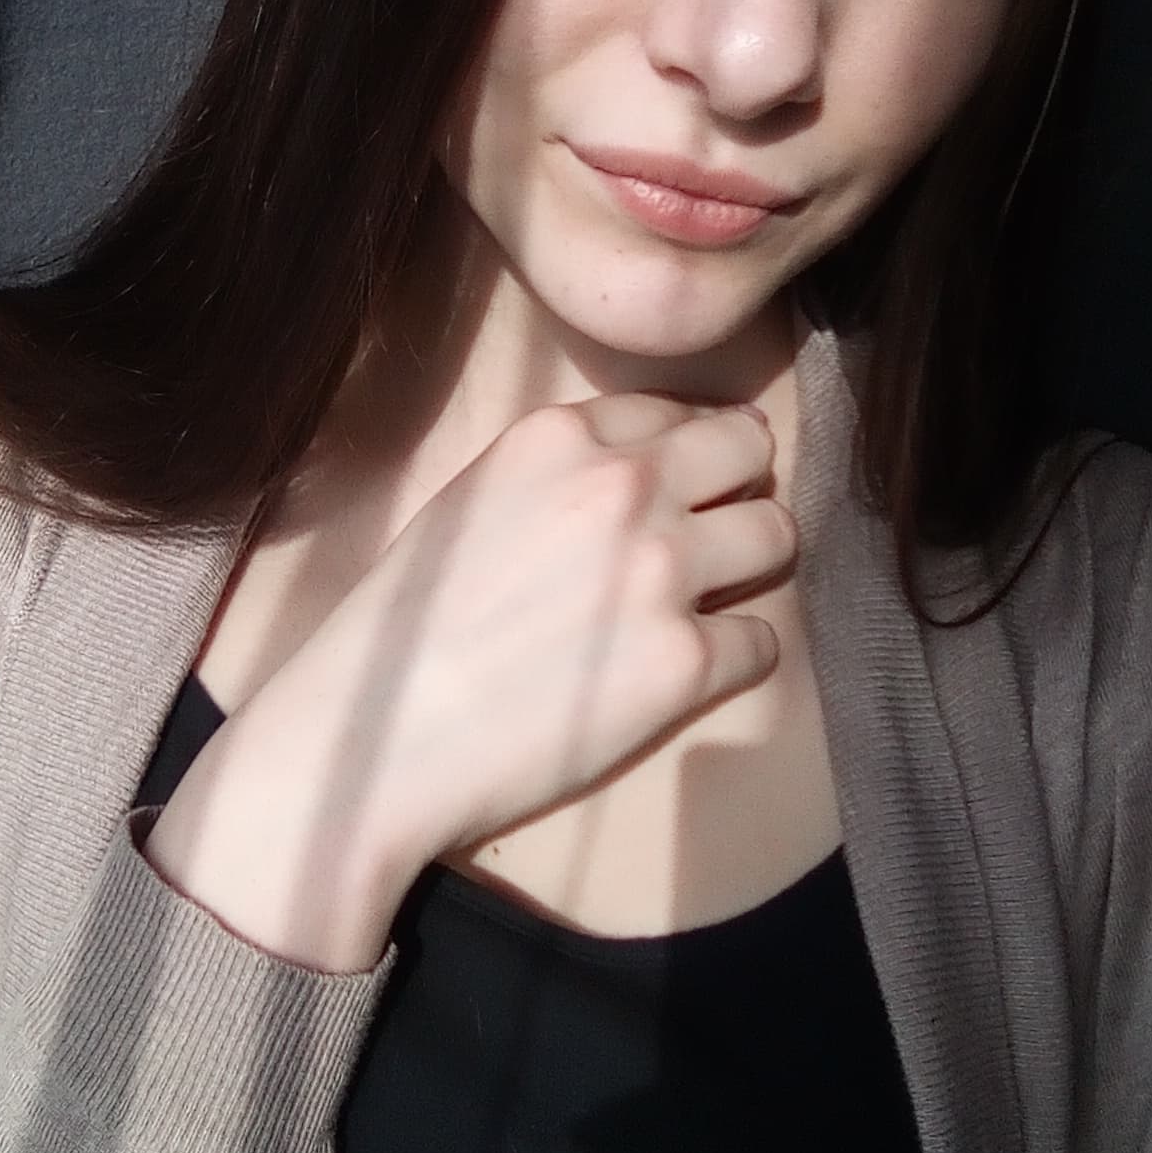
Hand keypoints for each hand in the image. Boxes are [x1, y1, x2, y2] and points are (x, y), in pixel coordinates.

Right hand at [234, 392, 795, 871]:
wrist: (374, 741)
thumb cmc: (403, 634)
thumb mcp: (471, 504)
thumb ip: (556, 474)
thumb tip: (636, 474)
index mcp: (558, 437)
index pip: (674, 411)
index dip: (688, 450)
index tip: (691, 482)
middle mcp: (622, 486)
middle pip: (748, 450)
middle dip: (743, 487)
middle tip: (721, 532)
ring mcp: (660, 572)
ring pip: (777, 535)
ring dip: (754, 567)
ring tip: (714, 600)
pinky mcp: (685, 661)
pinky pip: (764, 642)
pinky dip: (737, 658)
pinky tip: (686, 673)